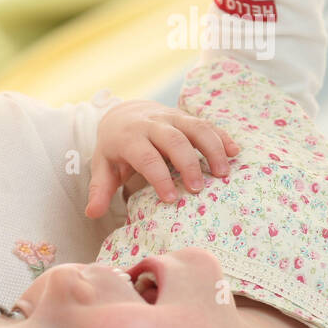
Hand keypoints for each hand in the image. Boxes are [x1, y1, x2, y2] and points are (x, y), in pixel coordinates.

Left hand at [86, 100, 240, 217]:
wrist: (122, 114)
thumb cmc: (115, 148)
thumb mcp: (103, 166)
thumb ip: (99, 189)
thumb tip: (91, 213)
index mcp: (129, 138)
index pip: (146, 158)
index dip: (159, 178)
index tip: (172, 199)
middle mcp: (151, 124)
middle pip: (174, 141)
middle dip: (188, 164)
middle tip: (198, 189)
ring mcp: (171, 117)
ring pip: (195, 128)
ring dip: (211, 149)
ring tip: (223, 173)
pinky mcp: (186, 116)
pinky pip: (207, 123)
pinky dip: (222, 136)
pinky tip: (235, 152)